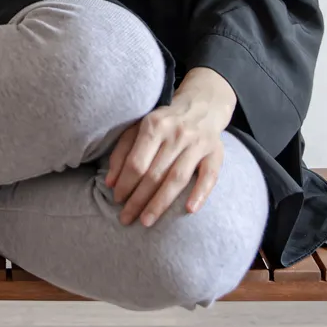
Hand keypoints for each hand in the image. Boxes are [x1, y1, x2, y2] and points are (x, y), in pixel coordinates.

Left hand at [104, 101, 225, 227]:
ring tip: (146, 221)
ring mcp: (198, 144)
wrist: (202, 105)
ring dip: (161, 203)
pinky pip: (209, 176)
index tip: (117, 200)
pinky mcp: (216, 153)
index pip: (137, 162)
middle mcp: (177, 134)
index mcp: (155, 125)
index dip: (125, 184)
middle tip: (126, 219)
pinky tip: (189, 210)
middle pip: (155, 174)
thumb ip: (122, 153)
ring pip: (177, 178)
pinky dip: (200, 193)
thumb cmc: (165, 122)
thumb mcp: (139, 128)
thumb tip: (110, 183)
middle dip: (138, 200)